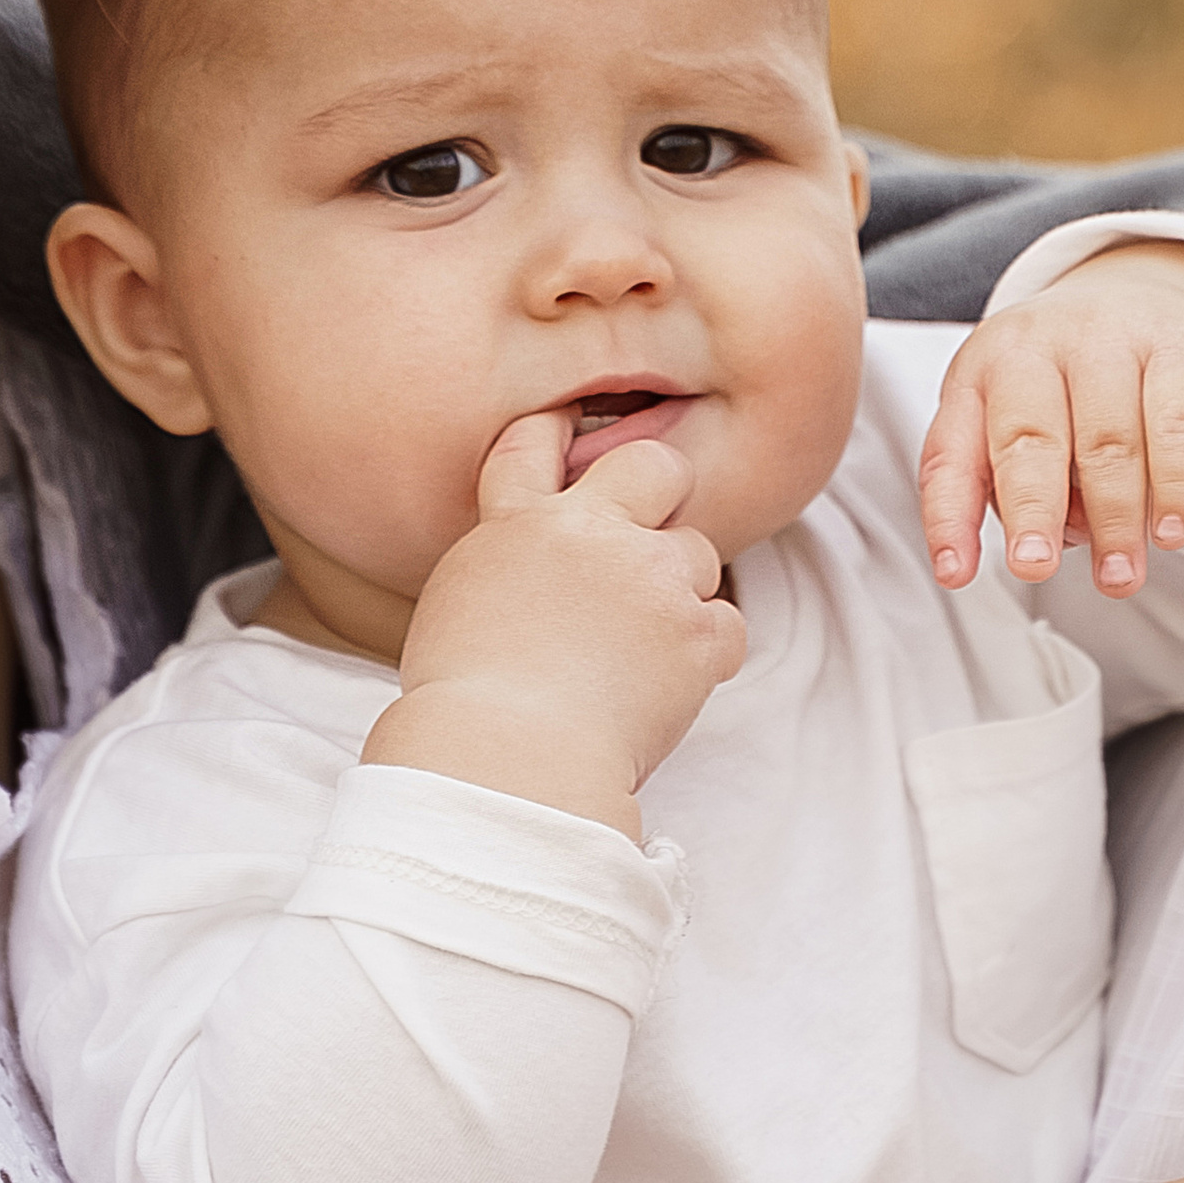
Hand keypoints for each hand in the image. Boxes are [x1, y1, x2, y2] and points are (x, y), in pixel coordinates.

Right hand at [365, 411, 746, 835]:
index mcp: (517, 524)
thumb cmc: (463, 707)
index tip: (571, 423)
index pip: (533, 444)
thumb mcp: (456, 610)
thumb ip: (502, 572)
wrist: (505, 758)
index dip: (557, 427)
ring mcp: (649, 577)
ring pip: (698, 553)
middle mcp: (590, 533)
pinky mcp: (695, 632)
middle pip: (654, 464)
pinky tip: (669, 688)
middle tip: (655, 529)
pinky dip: (707, 655)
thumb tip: (532, 582)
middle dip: (663, 486)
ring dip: (681, 593)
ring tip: (642, 653)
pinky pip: (727, 625)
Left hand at [920, 237, 1183, 595]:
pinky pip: (1175, 425)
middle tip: (1034, 567)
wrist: (1143, 296)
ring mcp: (1107, 339)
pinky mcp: (1177, 347)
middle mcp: (1034, 347)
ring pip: (1107, 439)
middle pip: (1030, 437)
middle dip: (1032, 510)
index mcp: (978, 374)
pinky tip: (1170, 531)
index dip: (949, 518)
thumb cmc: (1067, 384)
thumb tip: (1062, 536)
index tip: (957, 574)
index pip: (951, 452)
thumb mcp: (1019, 421)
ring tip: (1119, 576)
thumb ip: (1019, 487)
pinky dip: (1173, 486)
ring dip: (1114, 519)